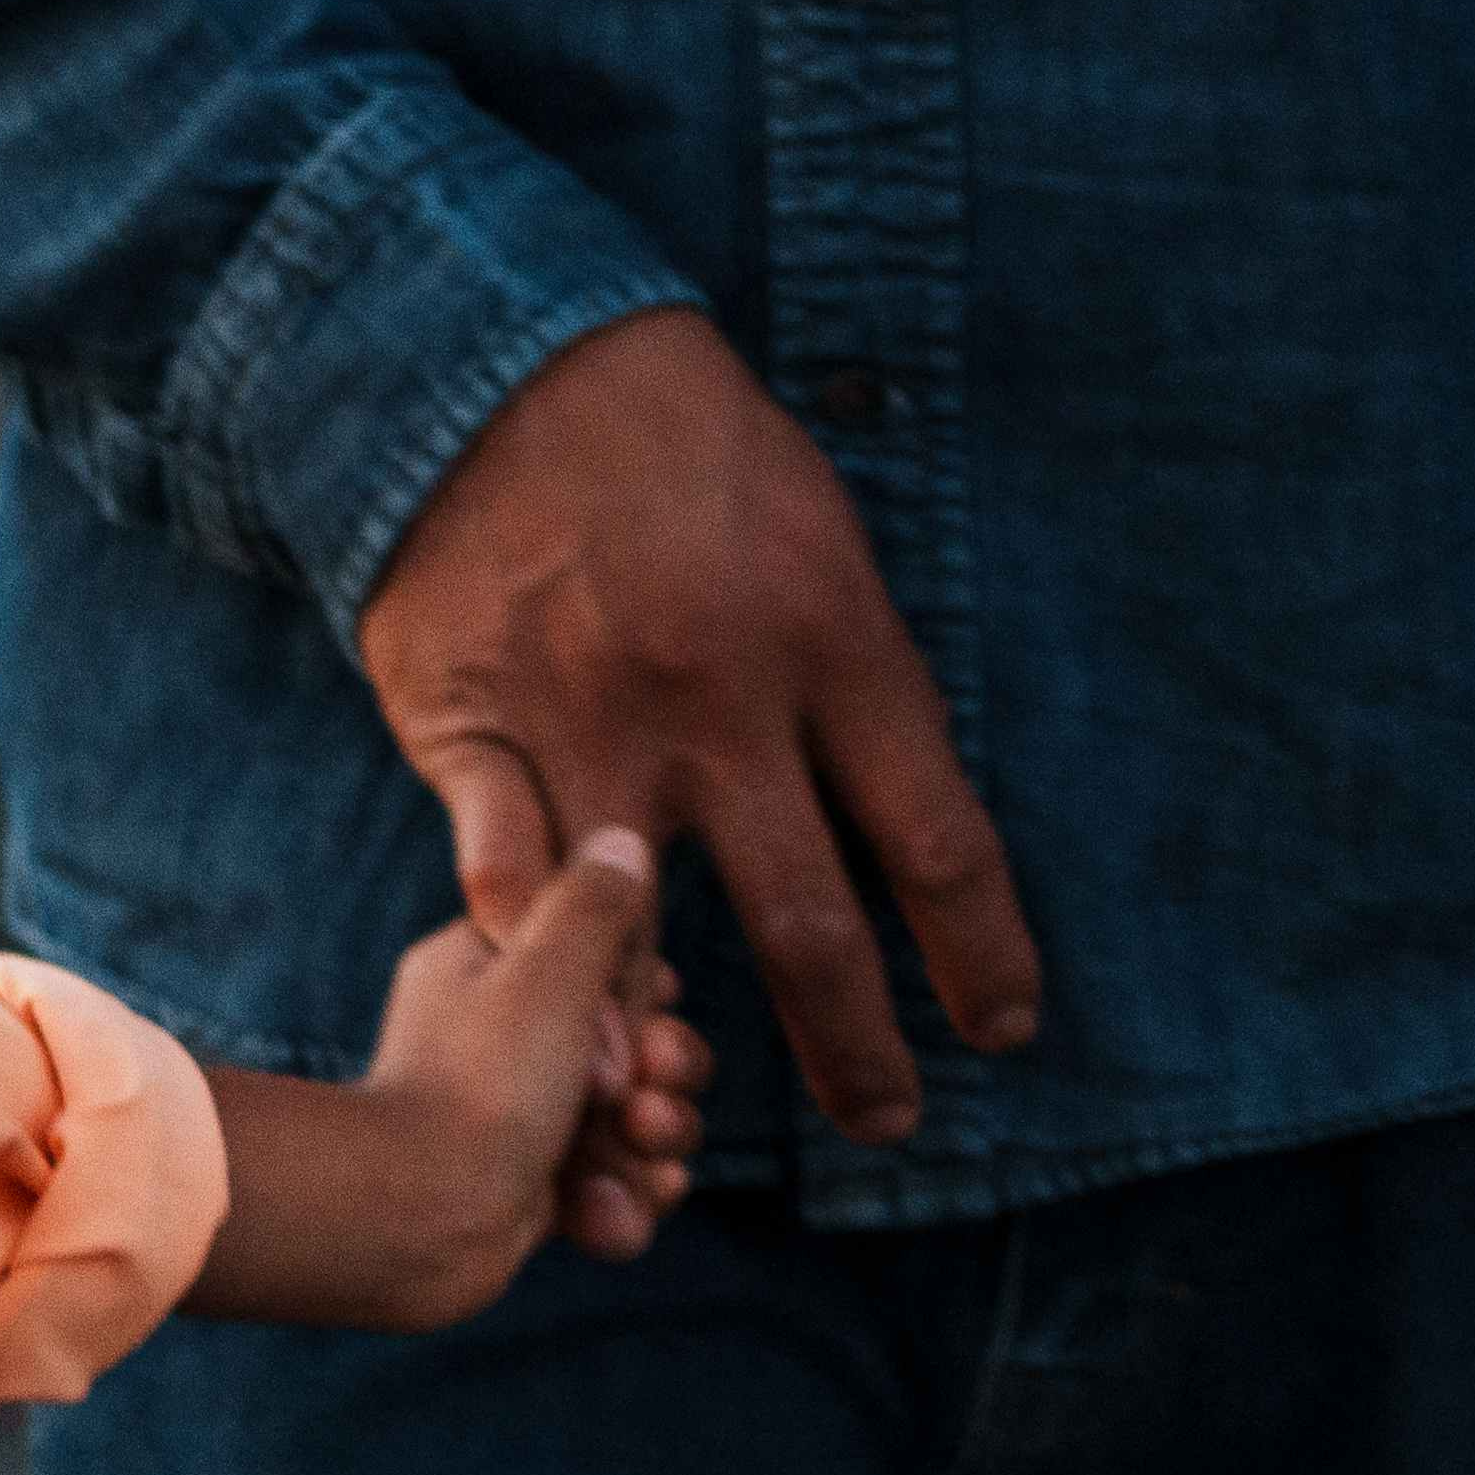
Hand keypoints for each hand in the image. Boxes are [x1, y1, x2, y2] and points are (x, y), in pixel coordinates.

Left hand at [188, 828, 704, 1329]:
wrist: (411, 1217)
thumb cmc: (481, 1084)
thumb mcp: (550, 971)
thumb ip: (596, 905)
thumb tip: (621, 838)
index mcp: (483, 969)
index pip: (597, 961)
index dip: (648, 996)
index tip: (652, 1011)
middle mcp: (494, 1043)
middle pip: (632, 1050)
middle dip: (667, 1080)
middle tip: (645, 1100)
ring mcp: (509, 1122)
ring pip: (631, 1129)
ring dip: (655, 1147)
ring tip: (641, 1165)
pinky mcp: (519, 1197)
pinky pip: (604, 1196)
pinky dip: (617, 1208)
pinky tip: (602, 1215)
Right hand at [357, 309, 1036, 1139]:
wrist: (490, 353)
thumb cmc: (679, 438)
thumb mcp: (816, 530)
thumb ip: (852, 673)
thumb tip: (889, 811)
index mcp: (831, 642)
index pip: (938, 841)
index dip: (981, 954)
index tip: (1001, 1027)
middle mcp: (721, 701)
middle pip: (809, 920)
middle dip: (858, 1044)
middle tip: (892, 1121)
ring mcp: (588, 720)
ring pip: (642, 928)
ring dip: (671, 1042)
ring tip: (694, 1118)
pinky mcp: (473, 720)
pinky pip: (497, 864)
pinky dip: (523, 946)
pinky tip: (545, 1015)